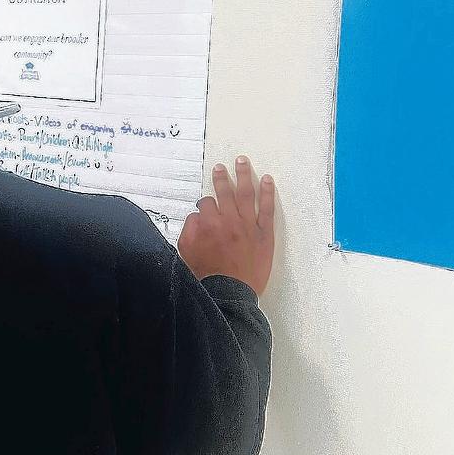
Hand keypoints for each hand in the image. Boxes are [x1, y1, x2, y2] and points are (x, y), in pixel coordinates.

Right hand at [178, 156, 276, 295]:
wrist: (229, 293)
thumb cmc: (207, 276)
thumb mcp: (186, 253)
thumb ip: (189, 230)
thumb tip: (196, 216)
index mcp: (209, 224)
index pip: (206, 204)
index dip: (205, 204)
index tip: (206, 207)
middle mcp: (229, 220)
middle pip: (225, 193)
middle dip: (222, 178)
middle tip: (220, 168)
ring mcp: (248, 225)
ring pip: (246, 194)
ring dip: (244, 175)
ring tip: (242, 161)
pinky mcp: (264, 234)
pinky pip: (267, 209)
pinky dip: (267, 193)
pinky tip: (267, 180)